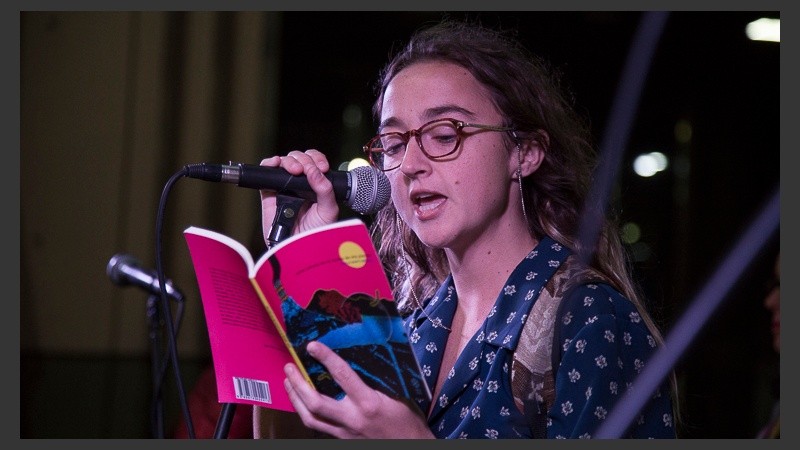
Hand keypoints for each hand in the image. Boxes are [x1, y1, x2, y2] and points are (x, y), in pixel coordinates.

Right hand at [259, 150, 339, 243]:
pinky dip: (269, 164)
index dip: (317, 160)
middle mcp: (300, 184)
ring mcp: (284, 187)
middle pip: (299, 159)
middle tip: (306, 170)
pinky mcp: (269, 193)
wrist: (298, 248)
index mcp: (316, 185)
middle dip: (304, 160)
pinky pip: (265, 173)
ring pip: (284, 162)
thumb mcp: (328, 211)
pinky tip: (276, 164)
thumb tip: (315, 171)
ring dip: (289, 161)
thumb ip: (325, 190)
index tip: (323, 167)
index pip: (315, 163)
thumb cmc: (315, 233)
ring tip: (295, 170)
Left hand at [284, 341, 435, 438]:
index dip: (326, 358)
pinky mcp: (342, 441)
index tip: (312, 346)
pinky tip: (301, 402)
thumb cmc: (408, 420)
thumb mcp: (396, 394)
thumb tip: (358, 358)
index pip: (343, 376)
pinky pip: (318, 427)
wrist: (412, 447)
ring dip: (295, 399)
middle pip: (315, 403)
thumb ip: (376, 379)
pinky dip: (306, 412)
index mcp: (369, 403)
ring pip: (310, 419)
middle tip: (289, 367)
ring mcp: (345, 433)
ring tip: (288, 382)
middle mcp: (352, 419)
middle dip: (298, 384)